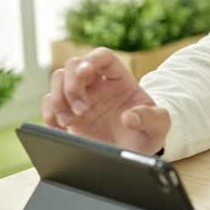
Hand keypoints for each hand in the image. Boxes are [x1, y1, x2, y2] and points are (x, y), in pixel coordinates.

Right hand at [42, 47, 170, 154]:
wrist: (135, 153)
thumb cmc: (148, 132)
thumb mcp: (159, 125)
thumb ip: (152, 118)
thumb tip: (129, 117)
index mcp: (120, 79)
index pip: (102, 56)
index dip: (92, 60)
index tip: (85, 73)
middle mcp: (97, 84)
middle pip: (74, 64)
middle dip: (72, 85)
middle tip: (82, 110)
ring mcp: (80, 98)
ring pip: (58, 79)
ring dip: (58, 98)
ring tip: (69, 121)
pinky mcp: (68, 115)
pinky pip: (49, 103)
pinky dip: (49, 113)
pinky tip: (59, 127)